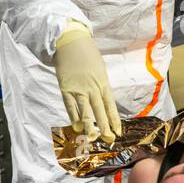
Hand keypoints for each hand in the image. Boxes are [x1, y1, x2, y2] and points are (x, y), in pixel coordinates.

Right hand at [54, 23, 121, 143]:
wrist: (71, 42)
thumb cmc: (88, 54)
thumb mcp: (100, 69)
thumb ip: (101, 85)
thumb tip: (102, 100)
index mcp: (103, 83)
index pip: (110, 106)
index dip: (114, 120)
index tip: (118, 132)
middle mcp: (92, 89)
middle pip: (99, 111)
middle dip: (104, 127)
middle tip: (109, 140)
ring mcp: (78, 90)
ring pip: (85, 112)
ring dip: (89, 126)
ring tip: (93, 137)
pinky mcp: (66, 89)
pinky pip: (70, 107)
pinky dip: (74, 117)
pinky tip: (77, 127)